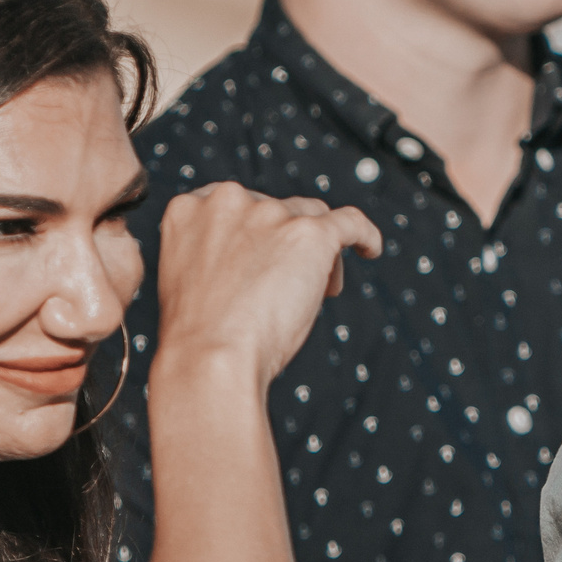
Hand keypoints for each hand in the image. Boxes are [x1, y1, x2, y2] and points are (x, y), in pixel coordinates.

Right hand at [153, 183, 380, 383]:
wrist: (210, 360)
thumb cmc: (201, 336)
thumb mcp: (191, 277)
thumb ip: (217, 252)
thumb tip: (262, 255)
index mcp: (190, 208)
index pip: (240, 205)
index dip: (260, 234)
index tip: (265, 261)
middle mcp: (228, 200)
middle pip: (279, 210)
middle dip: (289, 245)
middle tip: (291, 290)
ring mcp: (270, 213)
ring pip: (313, 219)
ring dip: (318, 253)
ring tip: (313, 296)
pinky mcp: (309, 232)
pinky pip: (351, 222)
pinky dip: (364, 235)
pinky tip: (370, 248)